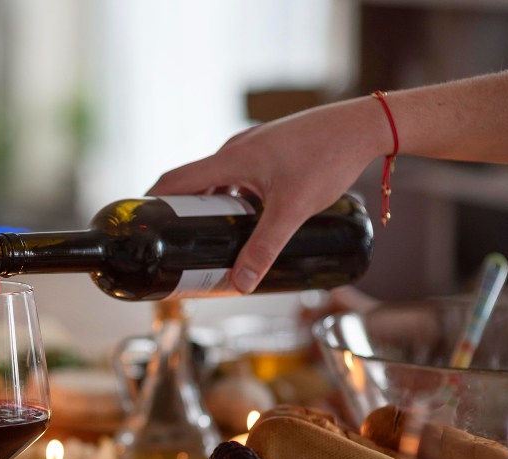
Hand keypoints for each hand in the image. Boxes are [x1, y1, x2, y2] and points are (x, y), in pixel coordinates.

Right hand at [148, 97, 388, 292]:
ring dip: (214, 207)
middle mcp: (236, 149)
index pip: (175, 180)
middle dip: (185, 214)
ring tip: (216, 237)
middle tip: (181, 243)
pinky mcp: (271, 149)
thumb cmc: (329, 157)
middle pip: (196, 184)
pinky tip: (252, 217)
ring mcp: (254, 146)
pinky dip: (236, 197)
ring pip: (221, 181)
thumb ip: (265, 248)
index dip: (152, 202)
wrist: (365, 126)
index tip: (142, 224)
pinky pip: (240, 175)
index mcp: (230, 159)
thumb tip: (241, 283)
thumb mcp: (293, 210)